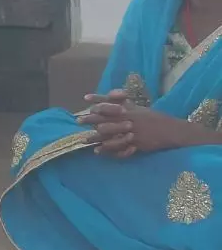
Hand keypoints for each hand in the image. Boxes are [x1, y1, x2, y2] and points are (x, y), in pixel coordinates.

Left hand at [78, 101, 195, 156]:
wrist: (172, 131)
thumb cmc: (155, 119)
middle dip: (92, 119)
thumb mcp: (140, 109)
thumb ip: (126, 104)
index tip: (85, 99)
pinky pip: (120, 146)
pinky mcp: (136, 142)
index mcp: (131, 109)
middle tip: (78, 120)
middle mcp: (130, 118)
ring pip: (111, 133)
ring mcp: (132, 131)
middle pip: (107, 118)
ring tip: (84, 140)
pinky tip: (98, 151)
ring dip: (97, 137)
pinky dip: (109, 149)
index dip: (98, 100)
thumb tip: (113, 98)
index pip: (112, 103)